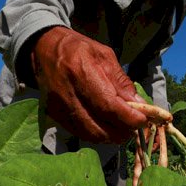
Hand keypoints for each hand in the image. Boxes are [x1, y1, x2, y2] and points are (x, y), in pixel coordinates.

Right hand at [31, 26, 148, 143]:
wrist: (43, 49)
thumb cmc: (77, 48)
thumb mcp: (104, 55)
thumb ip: (121, 81)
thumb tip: (139, 104)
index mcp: (82, 71)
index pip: (108, 105)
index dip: (128, 118)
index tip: (143, 120)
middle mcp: (68, 93)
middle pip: (99, 126)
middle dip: (122, 131)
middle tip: (134, 126)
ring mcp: (58, 107)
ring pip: (89, 134)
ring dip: (110, 136)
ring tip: (123, 129)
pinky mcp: (54, 115)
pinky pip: (79, 132)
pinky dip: (96, 134)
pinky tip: (106, 127)